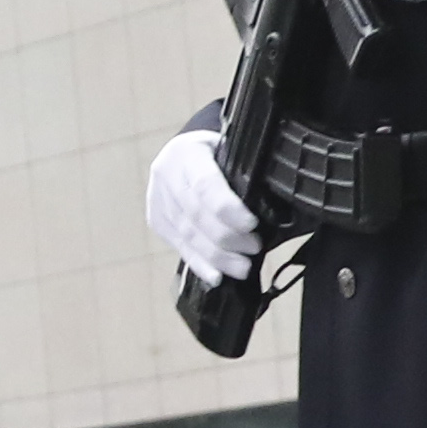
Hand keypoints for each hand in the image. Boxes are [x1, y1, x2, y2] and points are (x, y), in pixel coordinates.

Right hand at [148, 126, 256, 286]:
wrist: (185, 153)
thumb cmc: (217, 153)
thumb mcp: (231, 151)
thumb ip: (244, 175)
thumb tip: (270, 209)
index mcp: (188, 152)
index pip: (205, 184)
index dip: (227, 208)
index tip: (251, 225)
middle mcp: (167, 174)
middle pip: (196, 214)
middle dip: (227, 237)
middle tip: (254, 248)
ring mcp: (158, 199)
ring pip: (188, 234)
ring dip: (217, 256)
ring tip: (242, 268)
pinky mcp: (157, 220)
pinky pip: (179, 246)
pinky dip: (200, 264)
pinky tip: (216, 276)